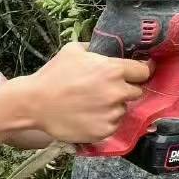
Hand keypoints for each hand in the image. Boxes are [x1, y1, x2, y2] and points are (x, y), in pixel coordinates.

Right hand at [21, 41, 151, 142]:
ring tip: (92, 104)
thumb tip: (107, 48)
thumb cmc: (53, 75)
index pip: (144, 71)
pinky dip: (104, 121)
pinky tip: (88, 116)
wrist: (34, 104)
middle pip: (136, 92)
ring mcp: (112, 114)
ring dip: (113, 106)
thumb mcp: (72, 50)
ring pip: (123, 109)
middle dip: (125, 89)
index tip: (135, 74)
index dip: (139, 71)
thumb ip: (95, 48)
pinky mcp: (105, 131)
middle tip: (106, 90)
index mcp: (113, 70)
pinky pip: (113, 124)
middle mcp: (117, 92)